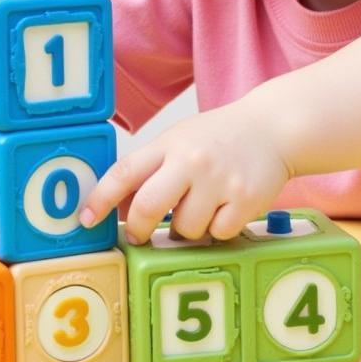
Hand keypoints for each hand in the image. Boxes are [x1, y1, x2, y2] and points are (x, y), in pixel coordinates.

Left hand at [79, 95, 292, 243]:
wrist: (274, 128)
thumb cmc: (220, 138)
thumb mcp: (180, 140)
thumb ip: (151, 168)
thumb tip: (115, 207)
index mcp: (170, 144)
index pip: (124, 172)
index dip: (99, 198)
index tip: (86, 220)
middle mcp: (192, 161)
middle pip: (148, 208)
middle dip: (138, 228)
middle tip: (139, 233)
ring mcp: (220, 181)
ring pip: (185, 228)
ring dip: (187, 228)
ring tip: (201, 207)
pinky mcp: (245, 201)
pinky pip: (217, 234)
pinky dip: (217, 229)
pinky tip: (225, 208)